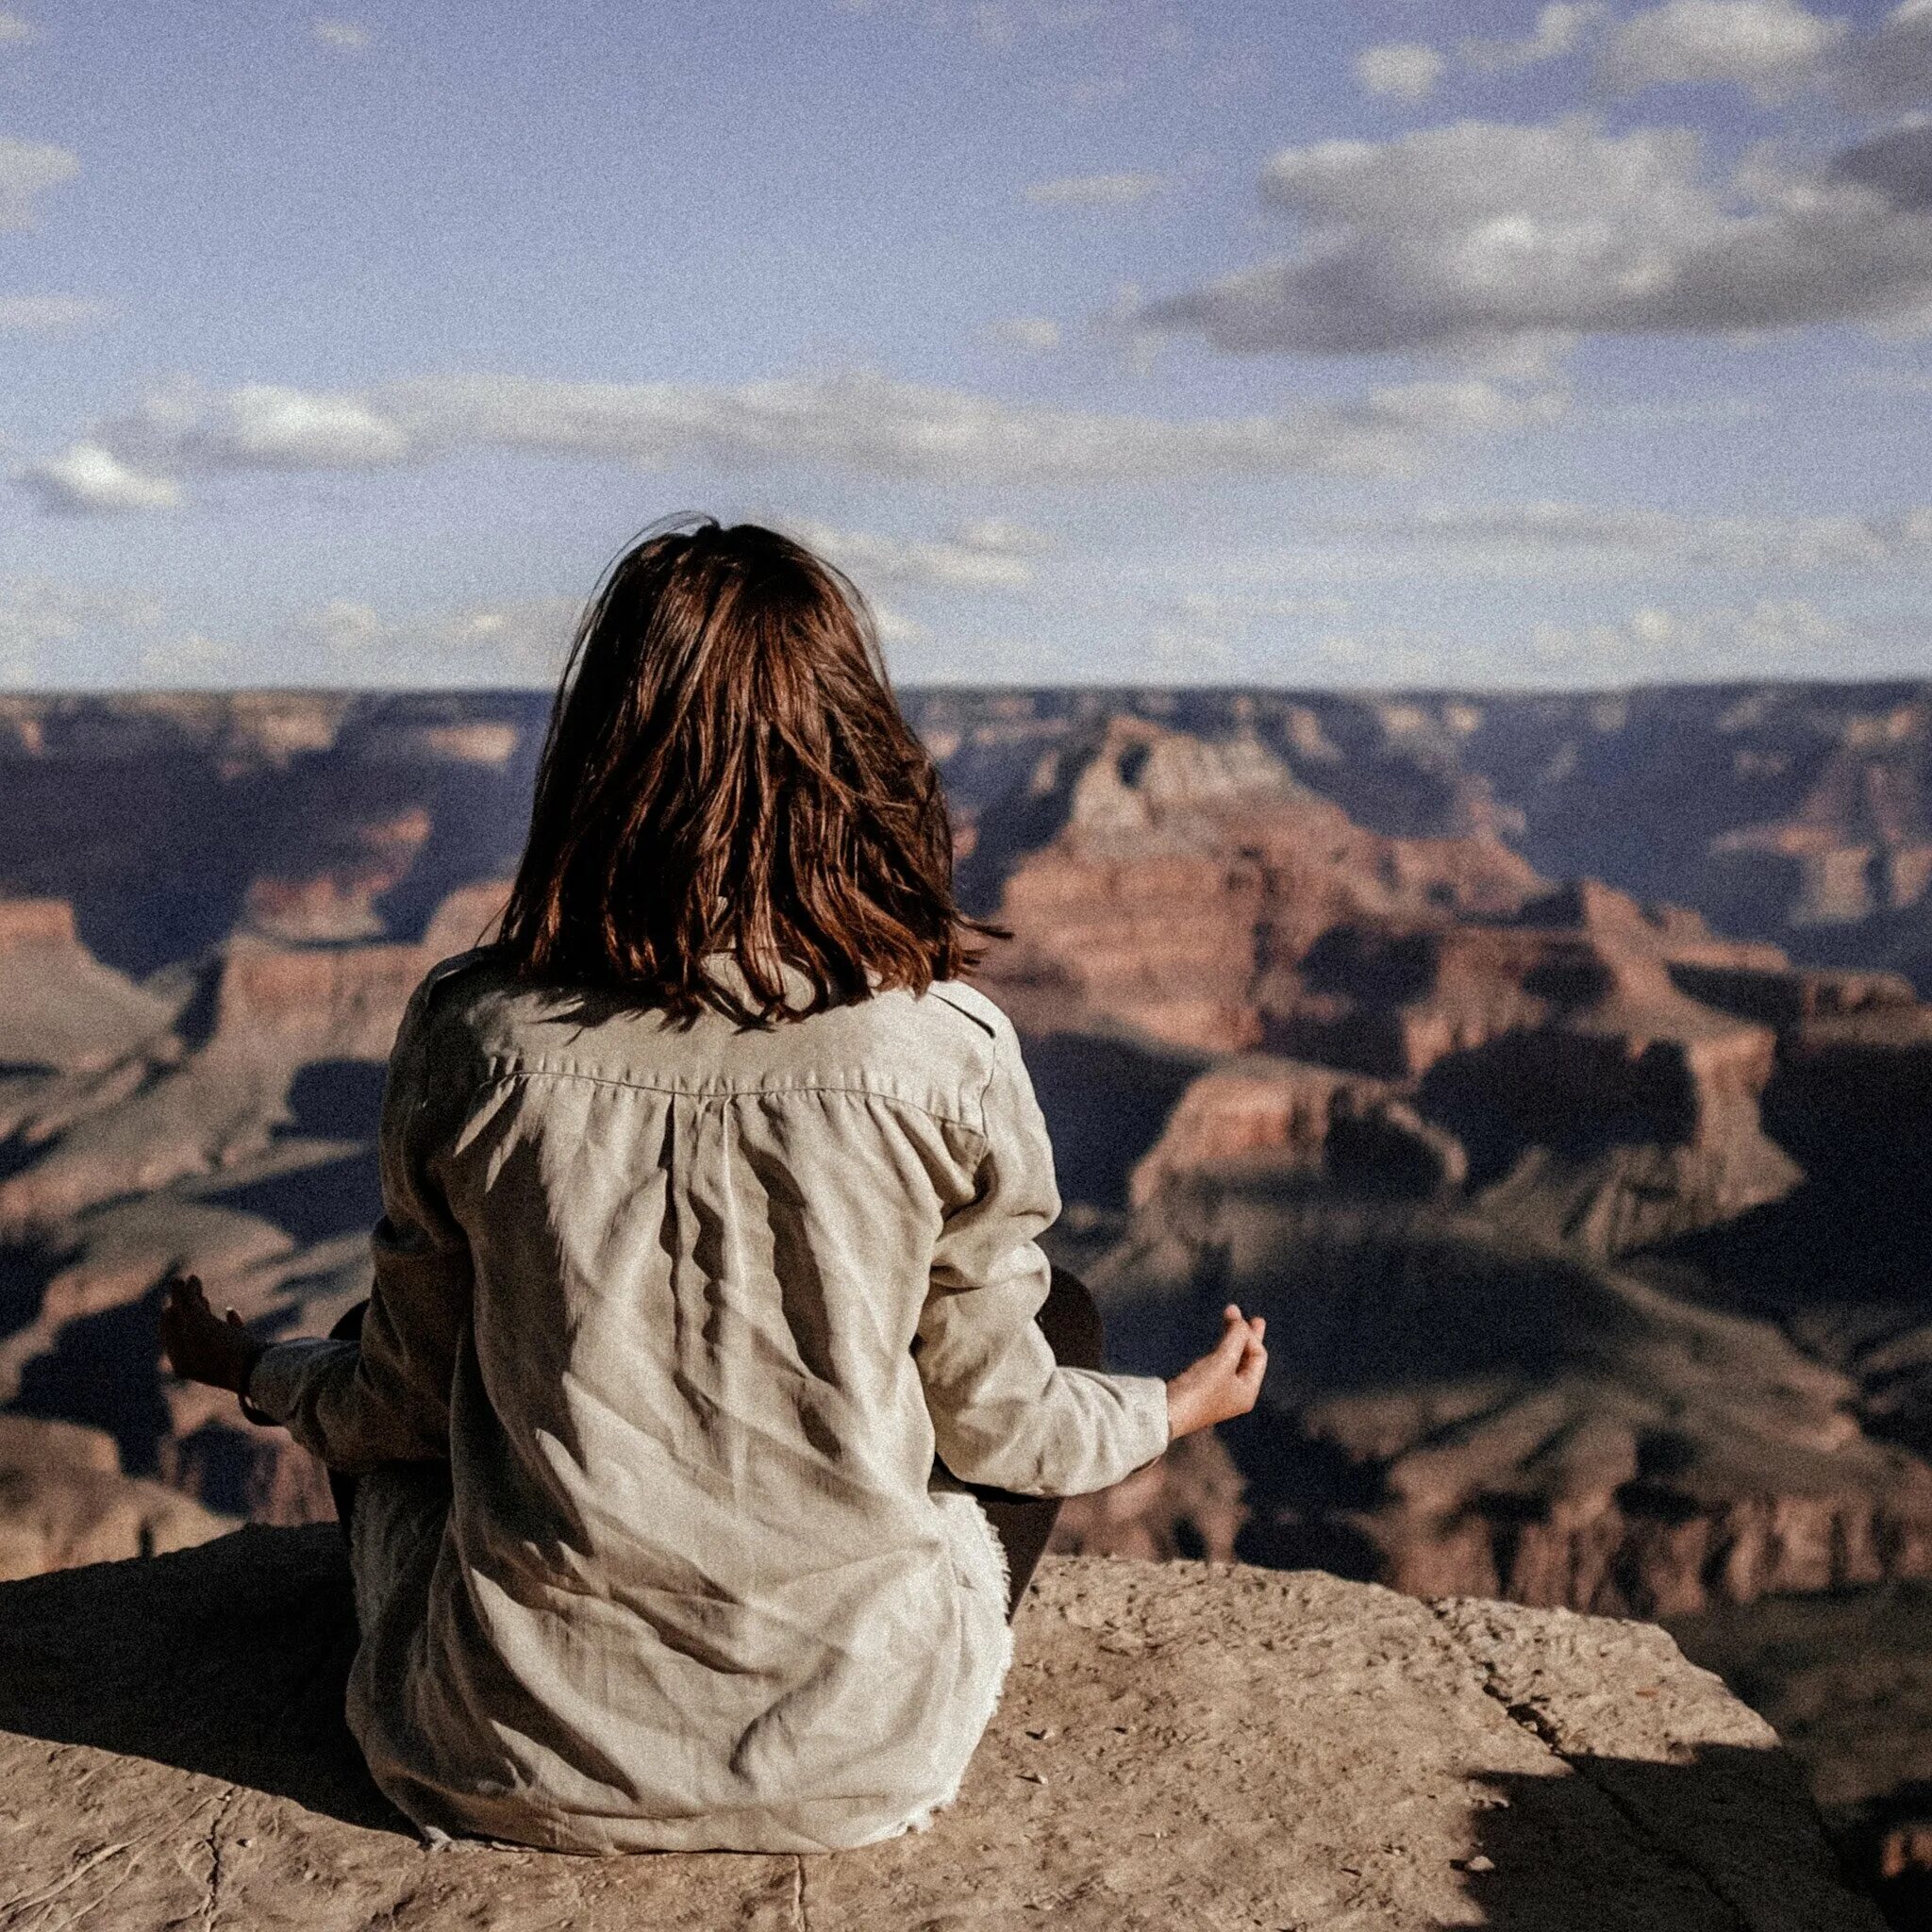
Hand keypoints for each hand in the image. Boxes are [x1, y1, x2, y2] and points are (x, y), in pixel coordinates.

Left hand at [159, 1273, 263, 1397]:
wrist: (259, 1371)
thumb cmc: (223, 1347)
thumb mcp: (198, 1320)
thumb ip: (186, 1299)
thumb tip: (178, 1279)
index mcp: (180, 1361)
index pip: (168, 1326)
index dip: (174, 1302)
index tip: (182, 1283)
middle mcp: (196, 1364)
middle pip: (186, 1329)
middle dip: (187, 1306)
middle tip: (194, 1284)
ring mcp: (218, 1362)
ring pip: (208, 1333)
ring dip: (204, 1313)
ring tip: (204, 1297)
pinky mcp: (240, 1358)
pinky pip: (230, 1338)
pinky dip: (228, 1323)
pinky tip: (231, 1311)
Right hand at [1165, 1303, 1267, 1439]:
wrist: (1166, 1412)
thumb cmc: (1199, 1389)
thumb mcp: (1223, 1360)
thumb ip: (1236, 1338)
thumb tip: (1241, 1320)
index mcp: (1247, 1391)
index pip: (1258, 1356)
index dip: (1250, 1334)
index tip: (1234, 1315)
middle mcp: (1236, 1394)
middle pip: (1248, 1359)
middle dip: (1249, 1337)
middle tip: (1256, 1319)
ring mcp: (1219, 1392)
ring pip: (1233, 1359)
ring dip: (1233, 1339)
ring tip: (1233, 1321)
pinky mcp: (1201, 1388)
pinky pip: (1219, 1364)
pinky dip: (1221, 1349)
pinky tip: (1218, 1343)